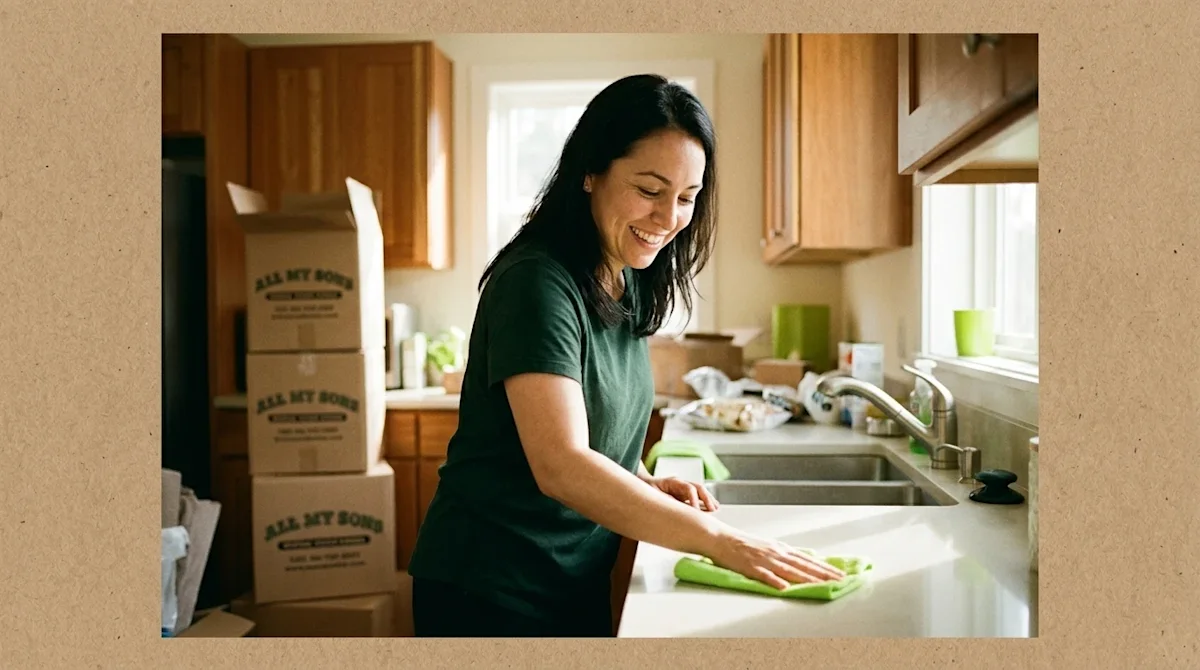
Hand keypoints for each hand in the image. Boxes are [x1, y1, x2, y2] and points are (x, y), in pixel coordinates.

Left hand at [644, 475, 719, 511]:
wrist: (645, 485)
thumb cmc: (647, 490)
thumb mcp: (652, 495)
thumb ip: (664, 501)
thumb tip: (676, 508)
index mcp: (673, 482)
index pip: (688, 488)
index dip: (694, 499)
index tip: (696, 510)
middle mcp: (681, 483)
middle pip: (698, 487)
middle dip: (706, 498)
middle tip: (712, 509)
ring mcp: (684, 488)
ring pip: (700, 491)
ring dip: (709, 499)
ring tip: (716, 508)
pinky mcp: (685, 495)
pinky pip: (698, 497)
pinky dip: (705, 502)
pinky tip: (713, 508)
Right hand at [706, 527, 846, 589]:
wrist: (720, 538)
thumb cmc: (742, 544)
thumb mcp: (767, 547)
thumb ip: (784, 556)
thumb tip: (801, 563)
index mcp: (780, 549)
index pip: (808, 559)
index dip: (825, 567)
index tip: (840, 574)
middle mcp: (776, 553)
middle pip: (804, 565)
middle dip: (824, 573)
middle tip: (840, 580)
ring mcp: (764, 560)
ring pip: (790, 571)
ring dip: (807, 578)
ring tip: (823, 584)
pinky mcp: (750, 567)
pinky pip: (765, 576)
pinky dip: (775, 581)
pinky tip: (785, 588)